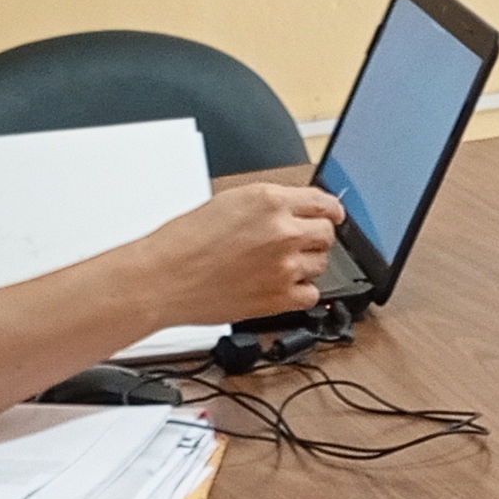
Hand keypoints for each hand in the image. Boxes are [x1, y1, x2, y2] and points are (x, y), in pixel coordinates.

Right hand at [137, 181, 344, 322]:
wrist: (164, 277)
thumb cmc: (184, 242)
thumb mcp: (228, 203)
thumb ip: (267, 206)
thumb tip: (294, 210)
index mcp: (270, 201)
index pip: (324, 203)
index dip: (331, 211)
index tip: (334, 217)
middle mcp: (283, 231)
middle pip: (327, 234)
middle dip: (314, 238)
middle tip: (296, 244)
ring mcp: (285, 266)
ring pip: (321, 264)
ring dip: (305, 265)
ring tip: (276, 266)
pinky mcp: (280, 298)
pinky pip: (311, 296)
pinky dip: (299, 293)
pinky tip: (279, 286)